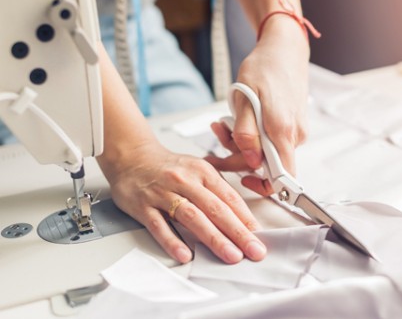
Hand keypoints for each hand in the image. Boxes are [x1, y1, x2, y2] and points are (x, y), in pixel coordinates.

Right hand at [100, 141, 266, 263]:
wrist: (131, 157)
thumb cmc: (169, 168)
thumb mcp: (198, 170)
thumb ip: (218, 190)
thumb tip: (242, 217)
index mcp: (203, 172)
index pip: (229, 198)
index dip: (246, 218)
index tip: (259, 236)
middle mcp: (185, 181)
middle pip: (215, 209)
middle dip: (237, 232)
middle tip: (253, 250)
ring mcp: (163, 193)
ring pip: (192, 217)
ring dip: (213, 238)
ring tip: (230, 255)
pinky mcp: (143, 206)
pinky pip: (159, 225)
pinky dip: (172, 240)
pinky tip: (185, 254)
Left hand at [206, 16, 309, 195]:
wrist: (284, 49)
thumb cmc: (264, 68)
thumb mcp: (245, 99)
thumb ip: (246, 134)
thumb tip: (250, 162)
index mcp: (283, 132)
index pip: (282, 178)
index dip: (262, 186)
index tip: (243, 178)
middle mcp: (294, 135)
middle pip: (267, 164)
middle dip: (238, 155)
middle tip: (217, 135)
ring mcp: (295, 130)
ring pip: (266, 150)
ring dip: (242, 142)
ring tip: (223, 122)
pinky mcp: (292, 124)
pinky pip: (271, 139)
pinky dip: (253, 133)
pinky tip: (240, 118)